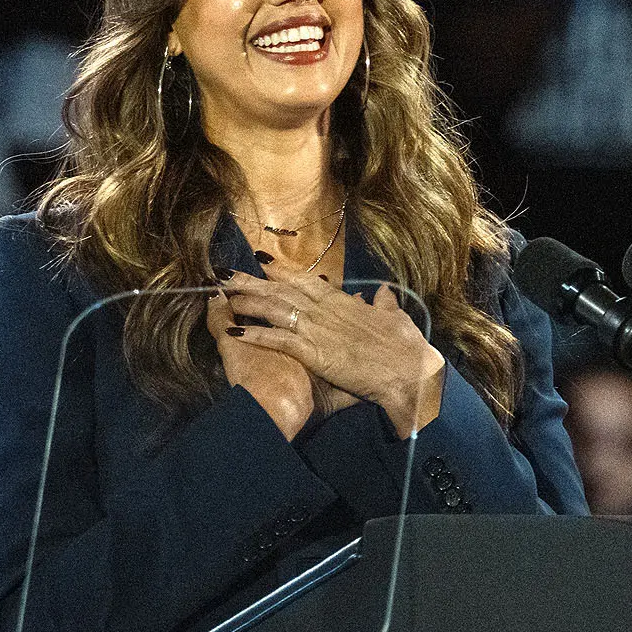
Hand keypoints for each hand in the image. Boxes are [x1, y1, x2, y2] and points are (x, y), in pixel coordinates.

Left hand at [220, 264, 444, 437]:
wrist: (408, 371)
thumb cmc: (404, 347)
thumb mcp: (394, 318)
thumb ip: (382, 304)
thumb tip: (379, 292)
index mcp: (343, 302)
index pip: (306, 280)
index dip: (281, 270)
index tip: (261, 260)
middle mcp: (326, 310)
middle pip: (282, 289)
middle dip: (253, 280)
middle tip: (227, 272)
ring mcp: (318, 329)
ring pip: (275, 309)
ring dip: (248, 301)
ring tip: (223, 295)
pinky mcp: (314, 352)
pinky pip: (278, 339)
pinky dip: (255, 334)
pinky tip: (235, 331)